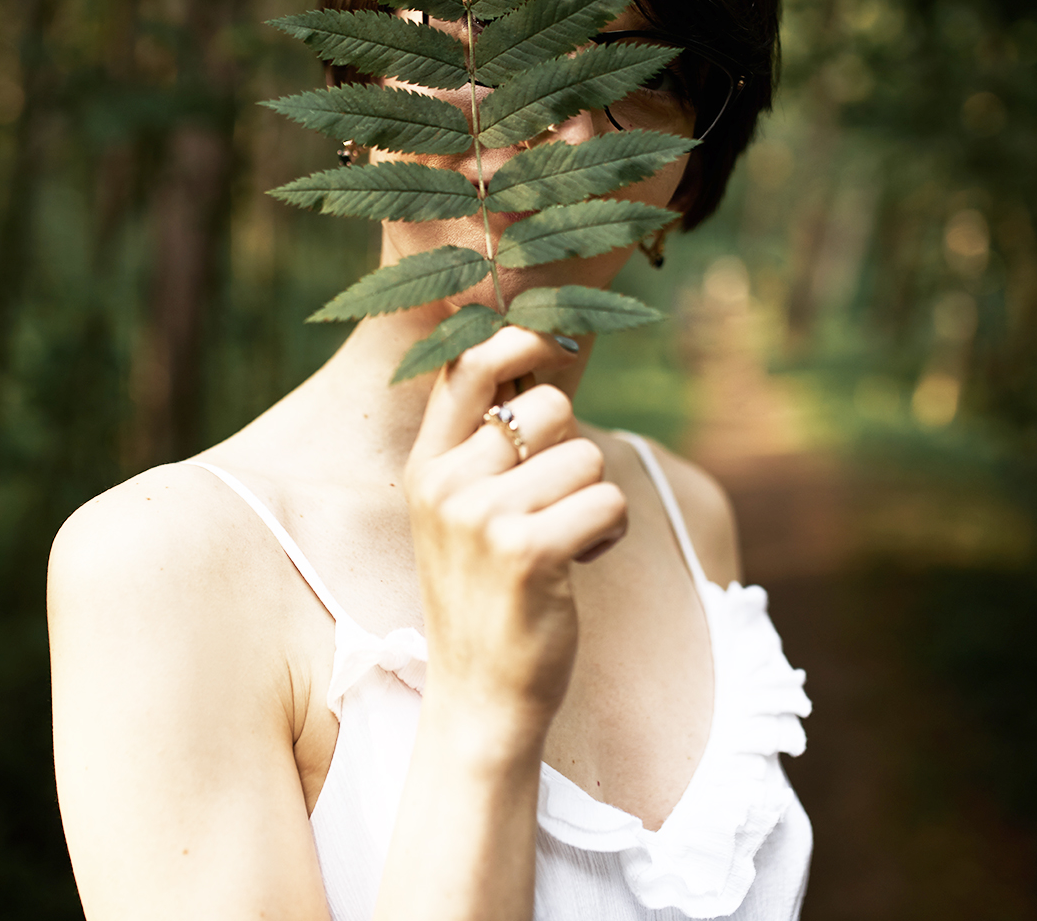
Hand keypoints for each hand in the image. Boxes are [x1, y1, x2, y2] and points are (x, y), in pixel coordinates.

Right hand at [404, 327, 627, 740]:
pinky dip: (610, 532)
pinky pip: (606, 501)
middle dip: (572, 451)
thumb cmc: (484, 597)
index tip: (552, 341)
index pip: (467, 369)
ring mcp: (482, 517)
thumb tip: (538, 365)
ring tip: (563, 544)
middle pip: (548, 407)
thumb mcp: (460, 516)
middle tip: (553, 504)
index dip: (517, 340)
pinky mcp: (528, 551)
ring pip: (587, 456)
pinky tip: (581, 564)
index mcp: (426, 467)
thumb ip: (483, 448)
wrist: (479, 696)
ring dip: (594, 499)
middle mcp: (446, 484)